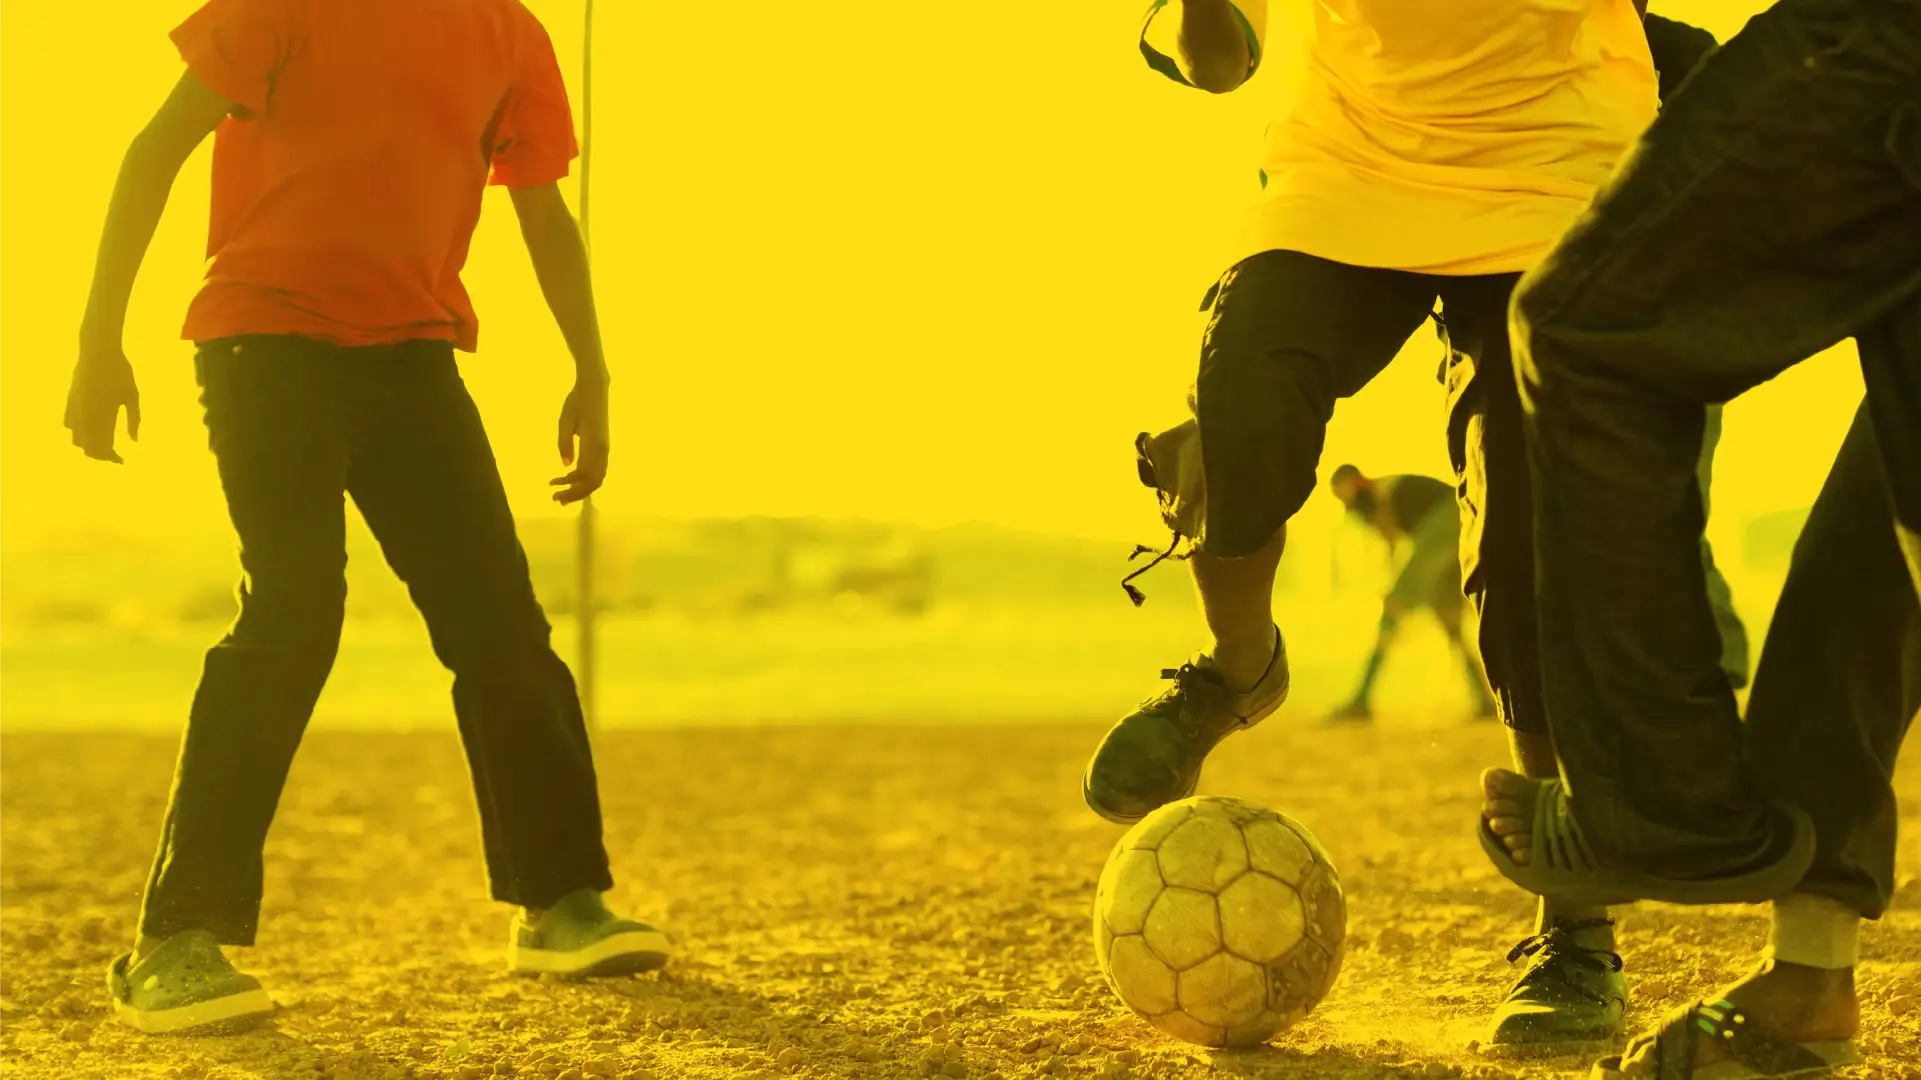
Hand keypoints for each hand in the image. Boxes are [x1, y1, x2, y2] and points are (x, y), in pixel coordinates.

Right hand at [66, 338, 140, 463]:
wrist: (97, 351)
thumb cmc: (120, 372)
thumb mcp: (132, 396)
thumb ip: (134, 419)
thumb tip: (134, 440)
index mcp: (104, 416)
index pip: (104, 447)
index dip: (112, 458)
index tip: (122, 461)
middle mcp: (86, 416)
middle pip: (89, 449)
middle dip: (101, 455)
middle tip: (114, 456)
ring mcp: (75, 409)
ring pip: (76, 439)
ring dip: (88, 445)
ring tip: (103, 444)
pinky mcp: (69, 401)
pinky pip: (69, 425)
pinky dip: (78, 432)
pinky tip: (90, 430)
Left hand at [551, 372, 608, 504]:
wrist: (594, 388)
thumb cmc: (577, 402)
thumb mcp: (565, 421)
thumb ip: (564, 444)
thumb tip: (565, 466)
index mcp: (594, 445)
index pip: (587, 478)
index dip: (572, 489)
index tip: (554, 491)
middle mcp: (603, 451)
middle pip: (594, 482)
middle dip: (576, 493)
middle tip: (556, 498)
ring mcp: (604, 449)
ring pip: (596, 477)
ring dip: (579, 487)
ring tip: (560, 490)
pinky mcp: (602, 446)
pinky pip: (596, 469)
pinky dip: (583, 478)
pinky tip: (568, 476)